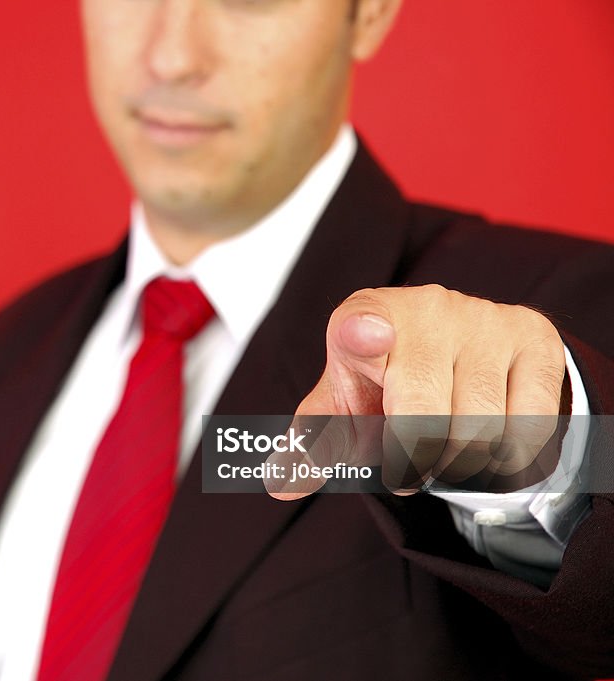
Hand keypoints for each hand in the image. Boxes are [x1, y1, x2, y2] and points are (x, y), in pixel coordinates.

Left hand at [267, 284, 567, 498]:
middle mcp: (425, 307)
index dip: (363, 334)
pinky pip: (528, 425)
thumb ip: (312, 445)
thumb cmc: (384, 382)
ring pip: (480, 430)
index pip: (360, 323)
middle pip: (424, 416)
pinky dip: (507, 458)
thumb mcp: (343, 407)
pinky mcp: (533, 336)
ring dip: (459, 468)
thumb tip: (279, 485)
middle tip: (407, 472)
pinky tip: (488, 444)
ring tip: (444, 457)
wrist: (456, 347)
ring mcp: (483, 319)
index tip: (366, 338)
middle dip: (413, 464)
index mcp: (363, 315)